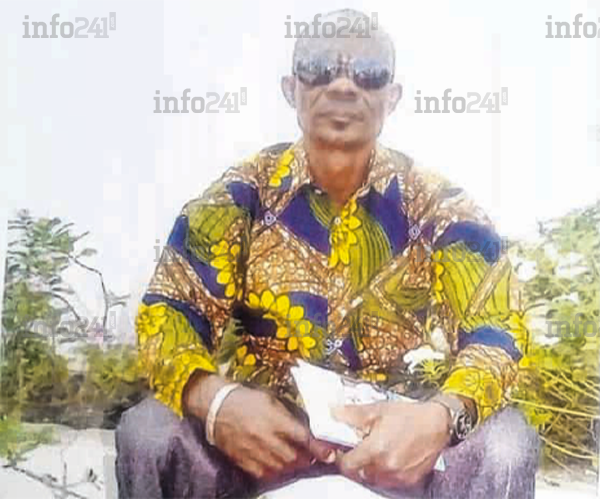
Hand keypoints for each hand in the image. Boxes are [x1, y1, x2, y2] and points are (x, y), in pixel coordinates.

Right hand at [183, 373, 335, 481]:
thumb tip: (307, 429)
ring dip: (293, 465)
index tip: (330, 454)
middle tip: (311, 454)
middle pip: (295, 457)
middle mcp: (265, 438)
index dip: (319, 449)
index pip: (304, 438)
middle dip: (306, 458)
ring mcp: (254, 452)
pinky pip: (266, 474)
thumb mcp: (271, 400)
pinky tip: (278, 464)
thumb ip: (289, 416)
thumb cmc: (245, 399)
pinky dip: (276, 471)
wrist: (216, 407)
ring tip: (295, 458)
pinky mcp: (244, 462)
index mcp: (274, 419)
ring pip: (282, 468)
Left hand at [332, 401, 451, 489]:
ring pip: (373, 479)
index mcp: (376, 449)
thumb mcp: (377, 410)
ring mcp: (398, 476)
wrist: (438, 424)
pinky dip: (385, 472)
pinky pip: (389, 481)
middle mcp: (386, 466)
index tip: (343, 450)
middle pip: (359, 473)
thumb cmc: (409, 416)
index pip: (347, 465)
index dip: (342, 457)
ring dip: (370, 468)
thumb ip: (352, 414)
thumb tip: (333, 412)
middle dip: (356, 462)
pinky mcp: (409, 481)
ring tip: (377, 450)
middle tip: (361, 447)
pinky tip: (390, 456)